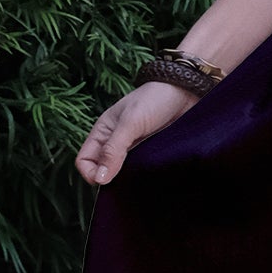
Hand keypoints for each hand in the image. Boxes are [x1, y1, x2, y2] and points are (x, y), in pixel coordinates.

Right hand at [75, 81, 199, 187]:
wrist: (187, 91)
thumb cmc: (155, 99)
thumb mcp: (131, 123)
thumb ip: (113, 150)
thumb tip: (99, 179)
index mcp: (103, 132)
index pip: (84, 160)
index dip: (90, 173)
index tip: (105, 181)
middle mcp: (115, 142)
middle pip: (102, 169)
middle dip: (109, 179)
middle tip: (125, 181)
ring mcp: (134, 149)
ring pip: (122, 173)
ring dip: (128, 179)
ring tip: (140, 178)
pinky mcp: (151, 152)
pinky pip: (141, 170)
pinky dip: (143, 175)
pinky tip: (151, 175)